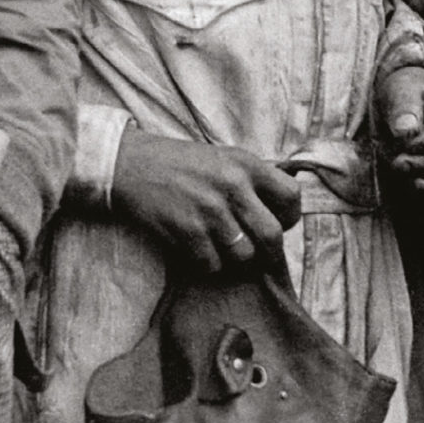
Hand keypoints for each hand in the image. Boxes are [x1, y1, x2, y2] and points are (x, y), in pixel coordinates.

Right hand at [108, 130, 299, 272]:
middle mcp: (232, 185)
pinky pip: (213, 264)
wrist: (131, 163)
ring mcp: (210, 209)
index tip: (276, 222)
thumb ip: (252, 180)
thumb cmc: (181, 163)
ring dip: (233, 258)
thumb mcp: (223, 157)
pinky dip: (206, 262)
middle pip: (272, 236)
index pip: (292, 197)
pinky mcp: (188, 231)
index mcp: (245, 163)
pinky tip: (195, 244)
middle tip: (254, 250)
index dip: (289, 217)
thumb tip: (283, 213)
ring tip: (218, 243)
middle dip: (267, 251)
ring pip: (244, 256)